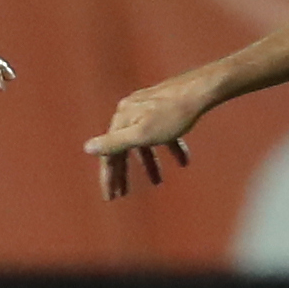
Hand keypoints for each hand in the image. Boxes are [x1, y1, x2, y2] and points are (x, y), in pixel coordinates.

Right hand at [84, 76, 204, 198]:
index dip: (109, 177)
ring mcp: (147, 110)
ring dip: (150, 163)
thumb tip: (87, 148)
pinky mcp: (163, 109)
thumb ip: (114, 142)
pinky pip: (163, 134)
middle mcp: (131, 113)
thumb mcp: (142, 134)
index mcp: (123, 120)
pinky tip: (183, 161)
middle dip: (125, 173)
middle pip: (125, 149)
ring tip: (158, 182)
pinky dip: (170, 148)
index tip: (111, 197)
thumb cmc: (172, 114)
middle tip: (124, 194)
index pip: (111, 154)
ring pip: (145, 143)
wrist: (200, 90)